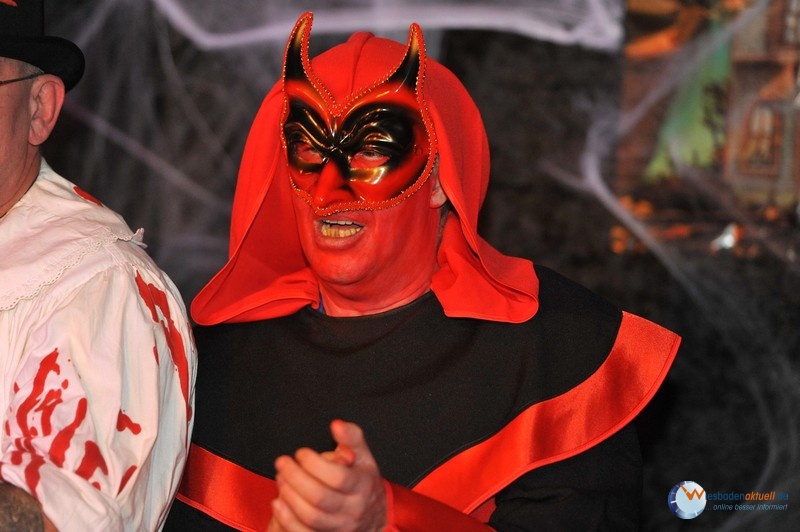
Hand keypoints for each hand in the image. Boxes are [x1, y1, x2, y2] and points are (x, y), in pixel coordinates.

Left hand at [269, 420, 386, 531]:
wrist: (373, 516)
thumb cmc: (362, 481)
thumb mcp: (363, 456)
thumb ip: (351, 437)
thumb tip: (337, 425)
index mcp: (363, 486)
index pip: (337, 477)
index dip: (314, 464)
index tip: (301, 453)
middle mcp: (353, 509)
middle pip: (320, 497)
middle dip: (295, 478)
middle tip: (282, 463)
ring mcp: (339, 526)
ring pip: (310, 516)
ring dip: (290, 496)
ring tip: (280, 478)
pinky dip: (287, 519)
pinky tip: (277, 503)